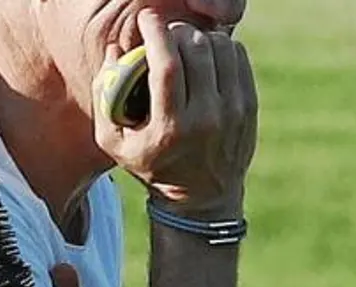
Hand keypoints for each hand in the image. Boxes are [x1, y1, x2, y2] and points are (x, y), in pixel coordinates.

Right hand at [93, 8, 256, 214]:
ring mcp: (233, 111)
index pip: (167, 65)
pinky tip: (205, 55)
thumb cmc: (150, 165)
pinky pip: (237, 54)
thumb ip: (106, 96)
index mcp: (172, 128)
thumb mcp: (115, 142)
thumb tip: (116, 50)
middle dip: (174, 31)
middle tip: (163, 33)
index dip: (155, 32)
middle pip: (194, 49)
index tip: (145, 20)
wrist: (203, 198)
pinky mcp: (249, 105)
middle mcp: (207, 118)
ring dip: (198, 36)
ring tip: (184, 45)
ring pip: (220, 46)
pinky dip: (219, 45)